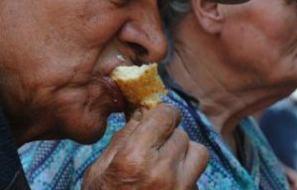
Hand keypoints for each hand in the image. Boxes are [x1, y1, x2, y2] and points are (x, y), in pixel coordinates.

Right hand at [82, 104, 208, 188]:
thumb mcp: (98, 172)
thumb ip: (122, 139)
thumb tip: (141, 114)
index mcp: (135, 158)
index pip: (165, 114)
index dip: (161, 114)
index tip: (156, 119)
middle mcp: (163, 172)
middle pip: (182, 134)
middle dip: (169, 136)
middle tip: (155, 146)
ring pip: (199, 153)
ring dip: (185, 154)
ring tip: (167, 164)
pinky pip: (198, 179)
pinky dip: (187, 178)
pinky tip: (167, 188)